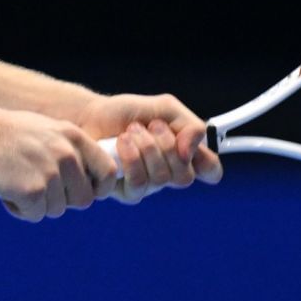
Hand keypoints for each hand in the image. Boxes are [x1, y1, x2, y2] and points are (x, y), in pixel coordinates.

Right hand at [0, 105, 117, 221]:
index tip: (83, 192)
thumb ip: (68, 150)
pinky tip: (6, 192)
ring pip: (57, 210)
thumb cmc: (4, 134)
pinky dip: (19, 210)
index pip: (108, 172)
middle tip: (39, 191)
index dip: (99, 188)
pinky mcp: (32, 191)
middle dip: (62, 201)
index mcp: (73, 137)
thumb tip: (86, 178)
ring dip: (37, 205)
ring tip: (16, 183)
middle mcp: (67, 154)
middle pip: (83, 199)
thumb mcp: (45, 130)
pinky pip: (35, 215)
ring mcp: (50, 173)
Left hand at [74, 93, 224, 203]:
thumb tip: (191, 150)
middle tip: (151, 126)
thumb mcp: (165, 108)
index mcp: (183, 154)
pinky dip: (132, 158)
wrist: (90, 116)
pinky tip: (122, 143)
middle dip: (168, 146)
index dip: (209, 166)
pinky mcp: (126, 192)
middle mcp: (168, 173)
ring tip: (132, 131)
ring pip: (162, 179)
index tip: (192, 148)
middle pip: (185, 177)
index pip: (210, 171)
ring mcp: (148, 185)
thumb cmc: (127, 113)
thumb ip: (189, 125)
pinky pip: (139, 184)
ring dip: (147, 148)